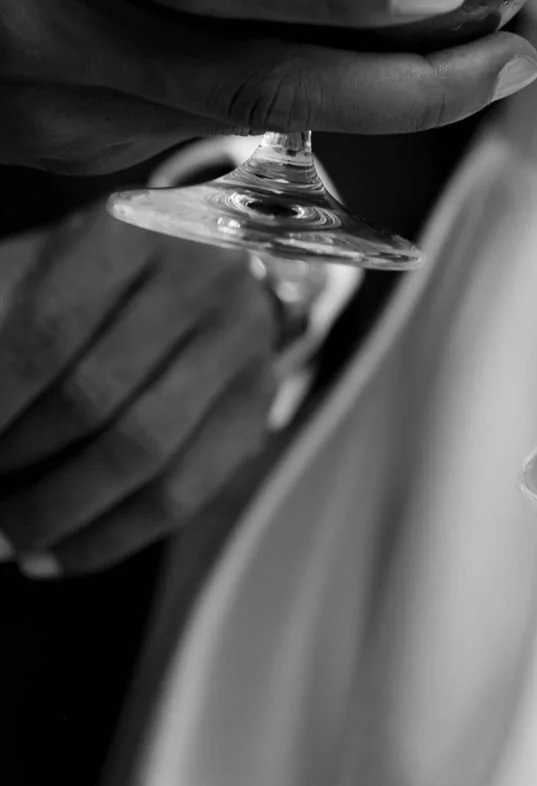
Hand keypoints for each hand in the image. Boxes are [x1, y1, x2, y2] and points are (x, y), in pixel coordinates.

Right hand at [0, 0, 536, 184]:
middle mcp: (47, 25)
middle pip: (247, 90)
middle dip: (403, 94)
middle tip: (508, 60)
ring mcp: (51, 104)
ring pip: (234, 126)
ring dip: (365, 107)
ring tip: (463, 64)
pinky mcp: (58, 147)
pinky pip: (191, 133)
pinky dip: (280, 109)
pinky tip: (341, 70)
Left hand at [0, 208, 276, 574]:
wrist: (204, 247)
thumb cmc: (92, 268)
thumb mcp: (36, 264)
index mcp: (132, 229)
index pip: (47, 330)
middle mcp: (202, 275)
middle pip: (96, 396)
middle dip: (17, 462)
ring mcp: (242, 338)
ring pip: (144, 451)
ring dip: (56, 512)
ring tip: (4, 539)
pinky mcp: (261, 396)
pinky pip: (185, 493)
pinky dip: (109, 538)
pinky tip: (52, 556)